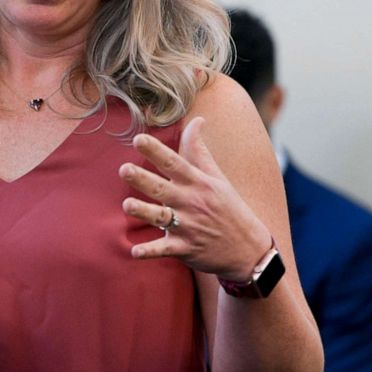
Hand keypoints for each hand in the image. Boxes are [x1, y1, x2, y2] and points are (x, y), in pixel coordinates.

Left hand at [119, 116, 270, 280]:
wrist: (249, 249)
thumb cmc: (229, 208)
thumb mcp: (217, 178)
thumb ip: (199, 151)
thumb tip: (196, 119)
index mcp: (198, 184)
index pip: (174, 163)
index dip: (156, 151)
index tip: (138, 139)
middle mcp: (191, 203)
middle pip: (162, 189)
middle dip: (143, 179)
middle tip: (123, 169)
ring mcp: (188, 227)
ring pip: (161, 218)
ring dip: (144, 212)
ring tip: (127, 205)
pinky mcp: (185, 249)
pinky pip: (164, 250)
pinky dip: (150, 251)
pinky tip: (134, 252)